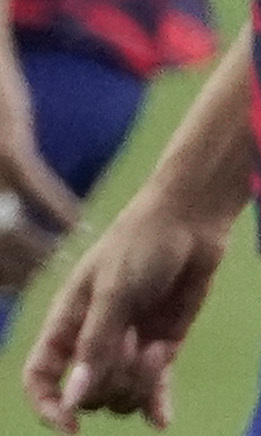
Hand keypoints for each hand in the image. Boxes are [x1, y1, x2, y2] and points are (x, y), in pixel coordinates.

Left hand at [0, 64, 68, 293]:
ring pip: (10, 229)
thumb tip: (4, 228)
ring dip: (38, 250)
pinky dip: (59, 210)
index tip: (12, 286)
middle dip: (13, 271)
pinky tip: (78, 225)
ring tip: (61, 260)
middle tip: (40, 279)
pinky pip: (37, 191)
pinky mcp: (8, 149)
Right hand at [24, 191, 231, 431]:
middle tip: (136, 345)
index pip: (40, 379)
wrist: (191, 223)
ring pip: (122, 395)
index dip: (48, 406)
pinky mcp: (162, 346)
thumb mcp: (114, 291)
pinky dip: (157, 405)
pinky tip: (161, 422)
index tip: (71, 426)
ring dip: (140, 382)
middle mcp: (92, 341)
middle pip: (87, 394)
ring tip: (157, 347)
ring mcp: (129, 347)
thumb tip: (74, 398)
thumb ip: (96, 344)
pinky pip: (154, 389)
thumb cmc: (142, 246)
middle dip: (111, 382)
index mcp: (65, 324)